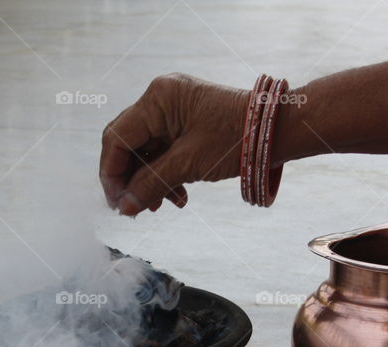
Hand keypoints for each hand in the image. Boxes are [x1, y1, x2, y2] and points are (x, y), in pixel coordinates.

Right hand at [99, 73, 249, 215]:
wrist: (276, 131)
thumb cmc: (237, 139)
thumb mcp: (188, 165)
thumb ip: (150, 185)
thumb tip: (123, 208)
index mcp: (157, 99)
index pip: (117, 138)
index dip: (112, 174)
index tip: (116, 202)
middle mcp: (160, 98)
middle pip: (127, 143)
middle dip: (129, 179)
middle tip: (132, 207)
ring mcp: (172, 108)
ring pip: (145, 150)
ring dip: (149, 180)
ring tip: (158, 206)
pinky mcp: (184, 120)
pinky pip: (162, 149)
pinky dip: (165, 173)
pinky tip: (177, 196)